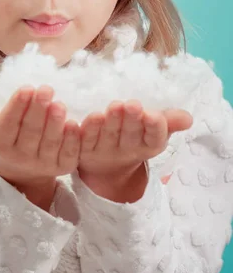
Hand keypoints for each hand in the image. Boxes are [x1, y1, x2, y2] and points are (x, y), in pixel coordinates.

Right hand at [0, 85, 79, 191]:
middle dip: (38, 110)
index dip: (17, 106)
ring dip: (55, 123)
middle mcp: (22, 157)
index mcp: (1, 146)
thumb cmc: (5, 143)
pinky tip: (74, 123)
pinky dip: (72, 140)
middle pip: (31, 132)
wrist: (23, 175)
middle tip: (46, 89)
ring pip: (50, 143)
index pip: (9, 124)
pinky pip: (68, 154)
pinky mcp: (63, 168)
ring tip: (59, 103)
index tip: (26, 87)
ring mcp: (44, 164)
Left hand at [78, 99, 192, 181]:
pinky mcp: (84, 150)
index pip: (155, 138)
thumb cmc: (135, 136)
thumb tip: (187, 118)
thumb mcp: (154, 129)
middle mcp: (127, 149)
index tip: (154, 115)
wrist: (106, 167)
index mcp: (148, 145)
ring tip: (114, 106)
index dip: (155, 127)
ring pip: (108, 134)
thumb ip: (169, 121)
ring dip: (111, 121)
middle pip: (130, 134)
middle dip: (132, 119)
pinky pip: (85, 140)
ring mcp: (105, 150)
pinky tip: (87, 117)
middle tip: (132, 105)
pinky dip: (86, 130)